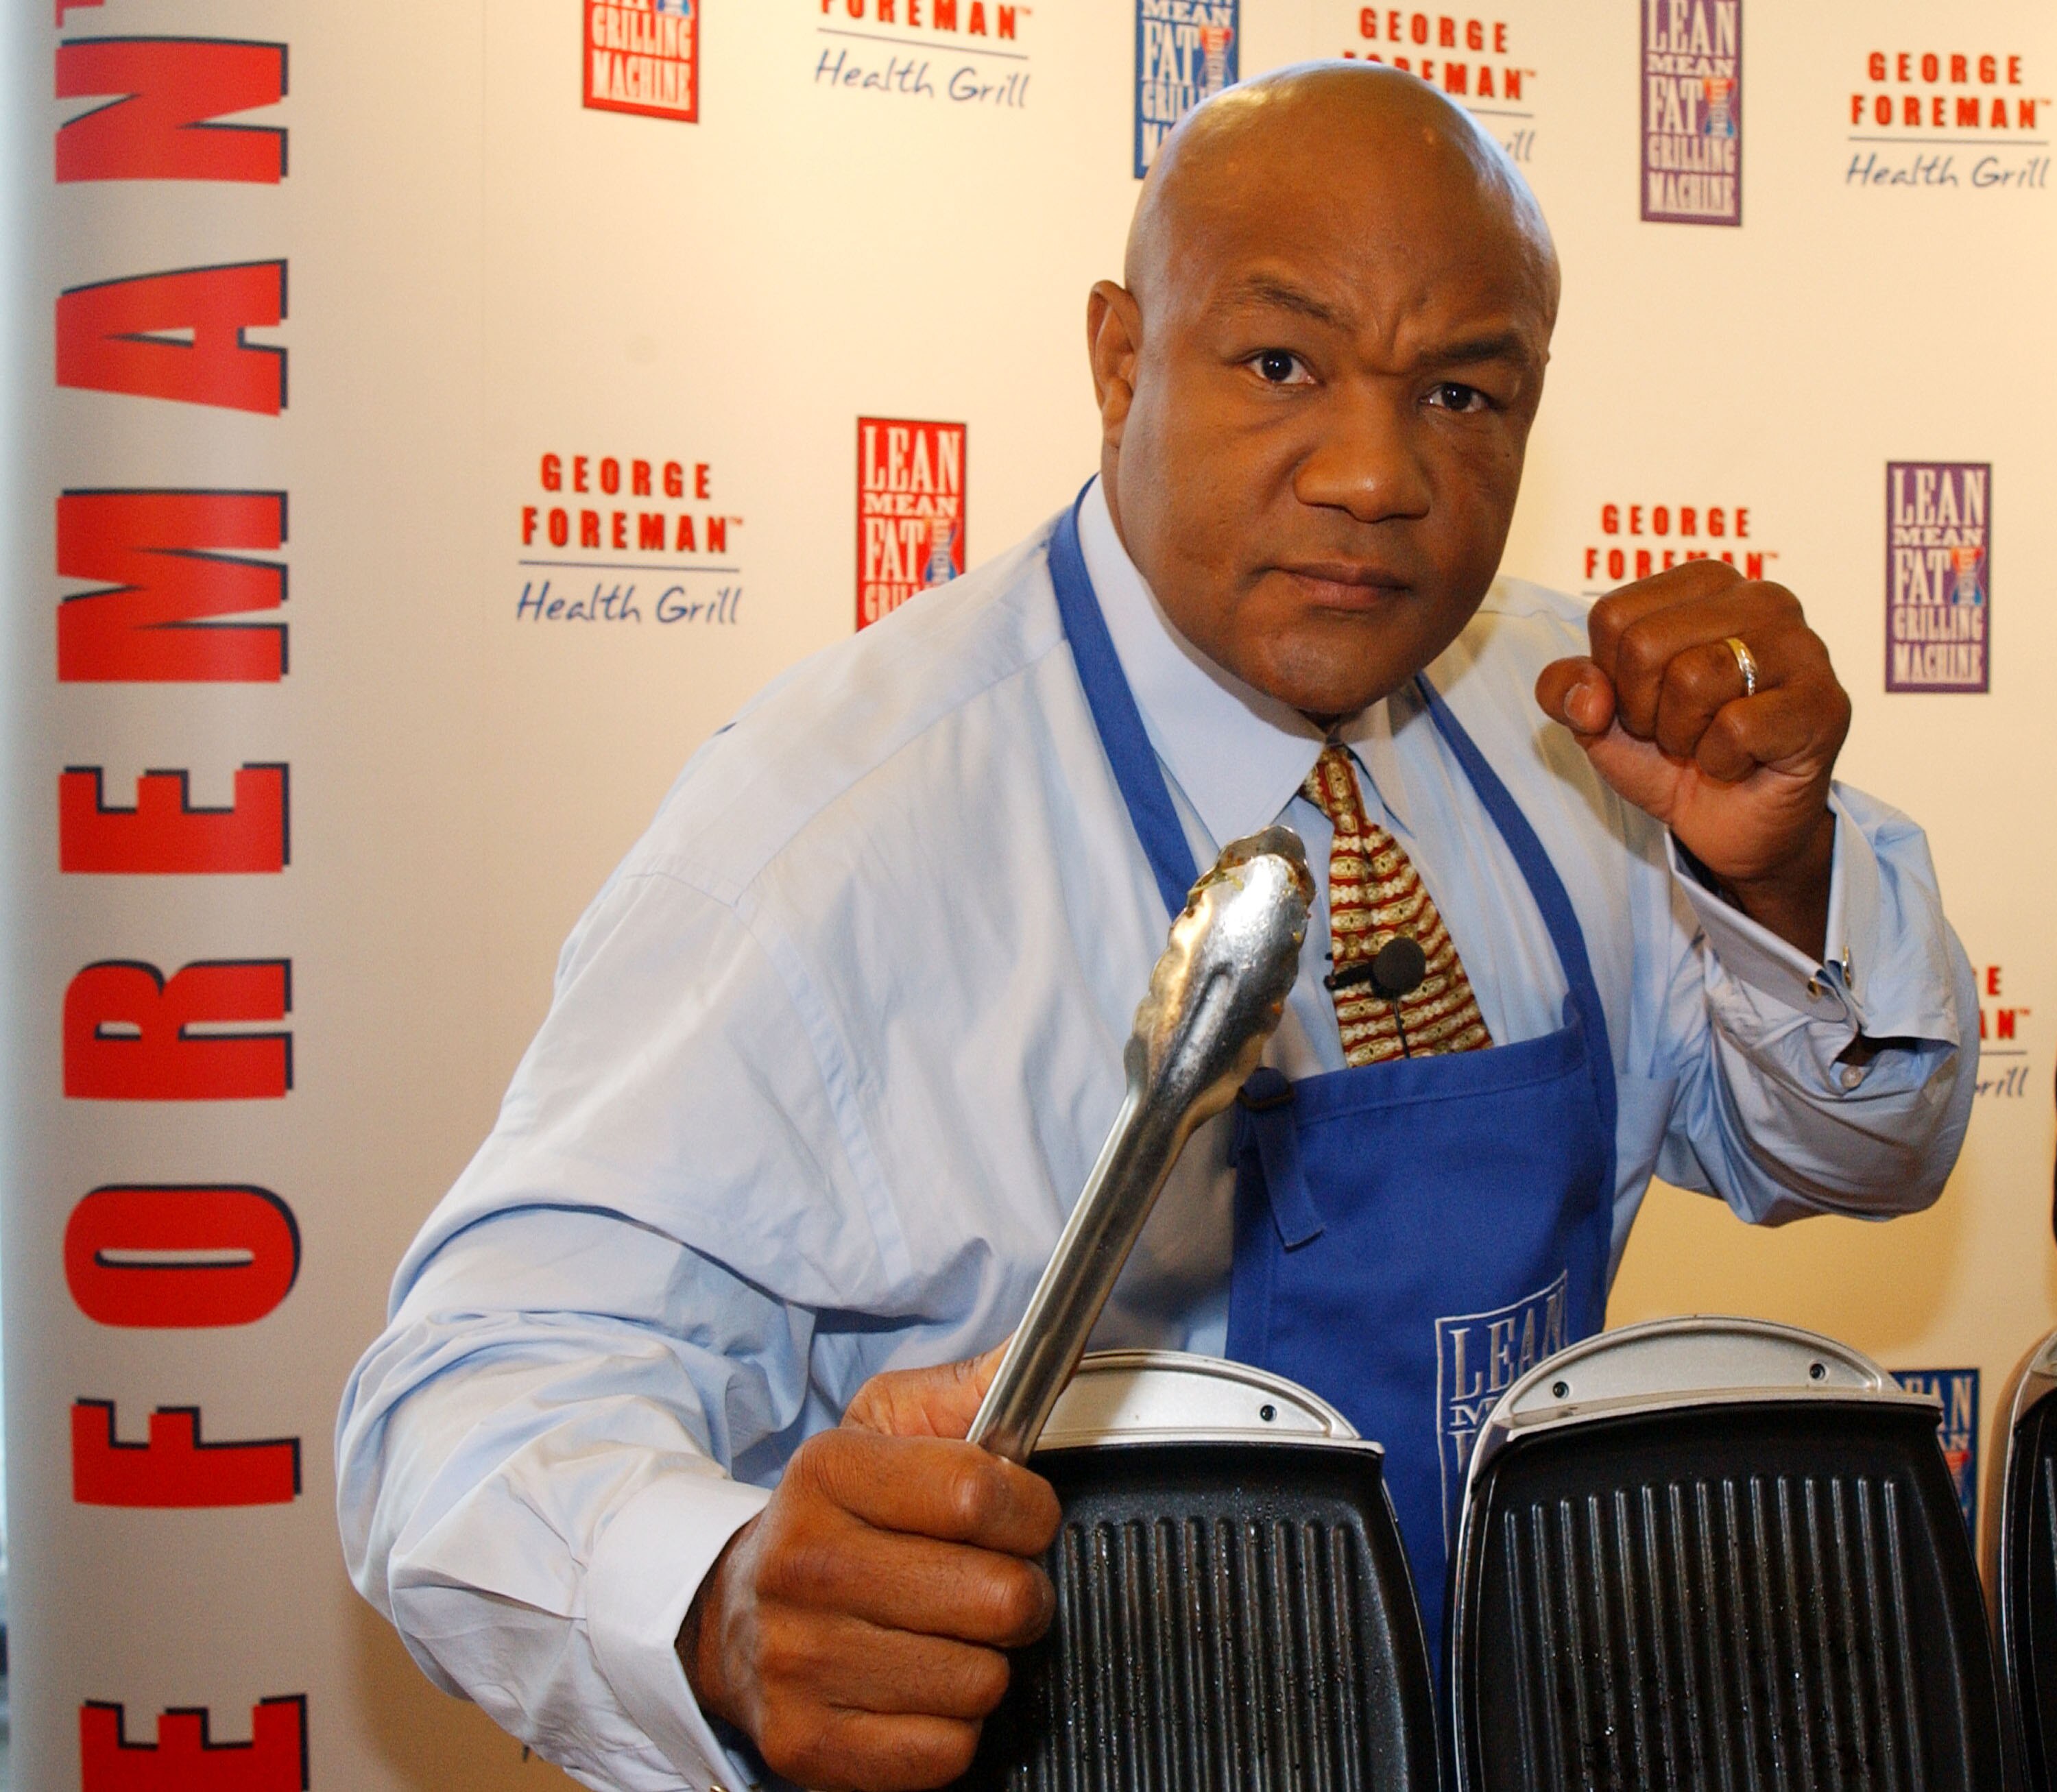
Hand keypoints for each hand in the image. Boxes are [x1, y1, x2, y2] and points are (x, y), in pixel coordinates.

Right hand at [678, 1345, 1059, 1791]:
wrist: (728, 1612)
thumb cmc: (831, 1519)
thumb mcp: (884, 1429)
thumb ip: (968, 1391)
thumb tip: (1037, 1351)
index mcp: (826, 1471)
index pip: (978, 1492)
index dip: (1030, 1509)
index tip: (1022, 1516)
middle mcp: (803, 1564)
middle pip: (996, 1595)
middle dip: (1021, 1592)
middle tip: (992, 1585)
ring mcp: (798, 1661)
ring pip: (981, 1680)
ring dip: (985, 1661)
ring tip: (947, 1635)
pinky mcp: (805, 1744)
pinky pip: (945, 1752)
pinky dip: (952, 1729)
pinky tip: (917, 1690)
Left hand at [1535, 560, 1850, 957]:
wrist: (1732, 826)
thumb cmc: (1673, 755)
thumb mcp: (1597, 719)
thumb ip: (1563, 689)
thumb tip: (1589, 696)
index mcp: (1704, 584)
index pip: (1612, 616)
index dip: (1612, 679)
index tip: (1647, 703)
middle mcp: (1761, 598)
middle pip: (1645, 644)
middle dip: (1644, 710)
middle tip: (1679, 731)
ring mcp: (1801, 647)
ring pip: (1693, 680)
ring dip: (1683, 737)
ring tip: (1710, 743)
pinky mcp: (1824, 703)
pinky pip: (1737, 728)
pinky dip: (1721, 762)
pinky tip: (1742, 762)